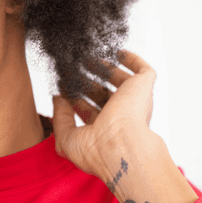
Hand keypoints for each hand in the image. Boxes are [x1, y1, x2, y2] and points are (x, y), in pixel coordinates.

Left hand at [51, 50, 155, 175]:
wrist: (121, 144)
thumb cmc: (96, 150)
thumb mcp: (66, 138)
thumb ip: (60, 118)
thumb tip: (58, 98)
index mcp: (105, 132)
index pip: (89, 111)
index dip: (75, 99)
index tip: (63, 86)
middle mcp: (121, 118)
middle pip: (103, 95)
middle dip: (86, 82)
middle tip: (72, 69)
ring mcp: (134, 102)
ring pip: (119, 81)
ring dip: (104, 68)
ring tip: (87, 57)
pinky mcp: (143, 88)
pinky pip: (143, 71)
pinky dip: (133, 60)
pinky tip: (119, 52)